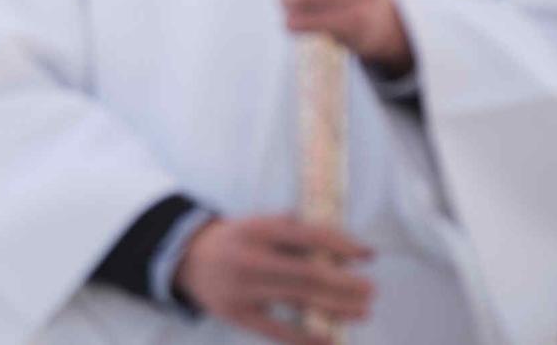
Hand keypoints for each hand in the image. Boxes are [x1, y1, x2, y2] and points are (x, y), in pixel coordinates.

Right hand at [174, 216, 372, 344]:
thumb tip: (342, 248)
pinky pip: (277, 330)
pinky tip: (331, 339)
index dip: (342, 245)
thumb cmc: (236, 240)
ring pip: (298, 300)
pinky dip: (306, 337)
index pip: (307, 236)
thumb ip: (294, 230)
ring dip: (336, 307)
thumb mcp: (258, 223)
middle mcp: (249, 257)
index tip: (368, 254)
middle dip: (345, 283)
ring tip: (362, 311)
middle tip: (371, 290)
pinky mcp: (237, 314)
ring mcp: (242, 288)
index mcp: (257, 228)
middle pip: (308, 273)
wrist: (185, 258)